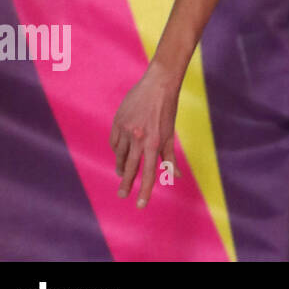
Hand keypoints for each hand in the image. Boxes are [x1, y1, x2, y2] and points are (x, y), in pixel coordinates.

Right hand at [110, 59, 180, 208]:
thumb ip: (170, 157)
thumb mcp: (170, 133)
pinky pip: (114, 142)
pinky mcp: (117, 122)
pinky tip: (119, 154)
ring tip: (122, 175)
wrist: (158, 84)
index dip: (145, 190)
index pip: (150, 173)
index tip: (140, 204)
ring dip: (121, 167)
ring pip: (119, 156)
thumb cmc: (167, 110)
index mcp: (154, 142)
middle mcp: (138, 138)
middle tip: (122, 195)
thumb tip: (175, 177)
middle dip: (126, 184)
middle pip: (129, 168)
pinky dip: (116, 150)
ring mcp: (125, 130)